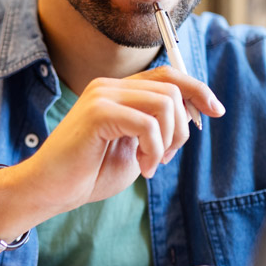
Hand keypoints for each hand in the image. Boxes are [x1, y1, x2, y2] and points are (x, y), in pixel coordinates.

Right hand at [6, 67, 222, 212]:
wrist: (50, 190)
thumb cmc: (89, 173)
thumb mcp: (135, 147)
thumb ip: (158, 127)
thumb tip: (192, 111)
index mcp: (117, 91)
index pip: (168, 75)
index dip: (198, 90)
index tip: (215, 112)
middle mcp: (109, 86)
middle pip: (172, 89)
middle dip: (181, 129)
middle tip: (164, 158)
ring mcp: (101, 96)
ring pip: (165, 104)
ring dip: (168, 141)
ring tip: (151, 163)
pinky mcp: (97, 113)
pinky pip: (147, 124)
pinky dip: (153, 149)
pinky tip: (142, 166)